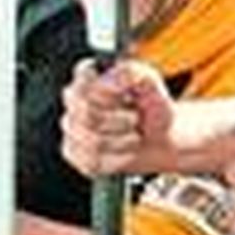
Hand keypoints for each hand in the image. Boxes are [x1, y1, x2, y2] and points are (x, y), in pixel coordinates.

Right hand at [60, 57, 176, 175]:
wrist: (162, 139)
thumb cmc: (154, 109)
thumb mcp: (152, 84)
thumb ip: (134, 73)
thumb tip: (114, 76)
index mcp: (90, 76)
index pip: (83, 79)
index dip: (107, 92)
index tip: (126, 96)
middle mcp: (75, 100)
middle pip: (86, 113)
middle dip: (119, 120)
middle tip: (134, 118)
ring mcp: (72, 127)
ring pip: (91, 141)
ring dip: (122, 141)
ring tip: (133, 136)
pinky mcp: (74, 153)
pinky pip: (90, 161)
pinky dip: (117, 160)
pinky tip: (127, 152)